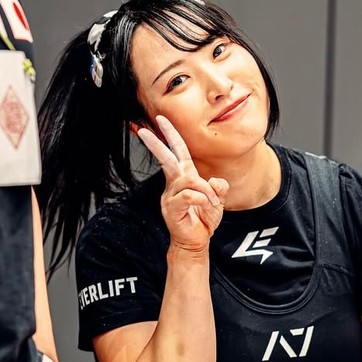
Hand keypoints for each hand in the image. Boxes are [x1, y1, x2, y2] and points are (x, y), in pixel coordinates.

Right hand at [137, 116, 228, 253]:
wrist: (196, 241)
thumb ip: (219, 187)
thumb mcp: (217, 200)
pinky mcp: (171, 208)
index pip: (177, 152)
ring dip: (205, 190)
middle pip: (166, 159)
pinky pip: (188, 195)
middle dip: (156, 144)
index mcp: (184, 177)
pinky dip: (202, 199)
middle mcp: (174, 184)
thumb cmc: (203, 219)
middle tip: (143, 130)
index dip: (171, 135)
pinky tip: (205, 207)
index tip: (161, 120)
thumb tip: (216, 181)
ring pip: (188, 180)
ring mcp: (170, 196)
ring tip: (211, 202)